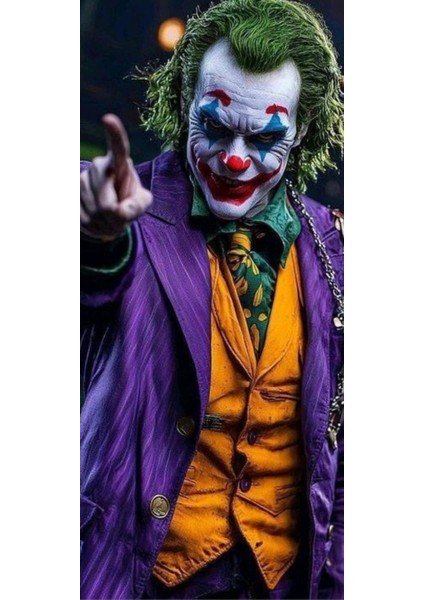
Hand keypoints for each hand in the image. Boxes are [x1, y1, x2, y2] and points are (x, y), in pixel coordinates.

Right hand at [80, 114, 152, 240]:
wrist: (108, 213)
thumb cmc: (128, 203)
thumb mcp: (142, 203)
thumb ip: (138, 205)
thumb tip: (121, 211)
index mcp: (119, 164)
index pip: (119, 149)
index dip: (115, 134)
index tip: (109, 119)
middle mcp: (98, 166)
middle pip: (106, 203)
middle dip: (115, 218)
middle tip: (120, 217)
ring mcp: (81, 179)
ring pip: (94, 213)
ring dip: (104, 224)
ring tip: (108, 218)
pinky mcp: (71, 192)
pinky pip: (81, 217)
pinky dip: (91, 226)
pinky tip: (96, 220)